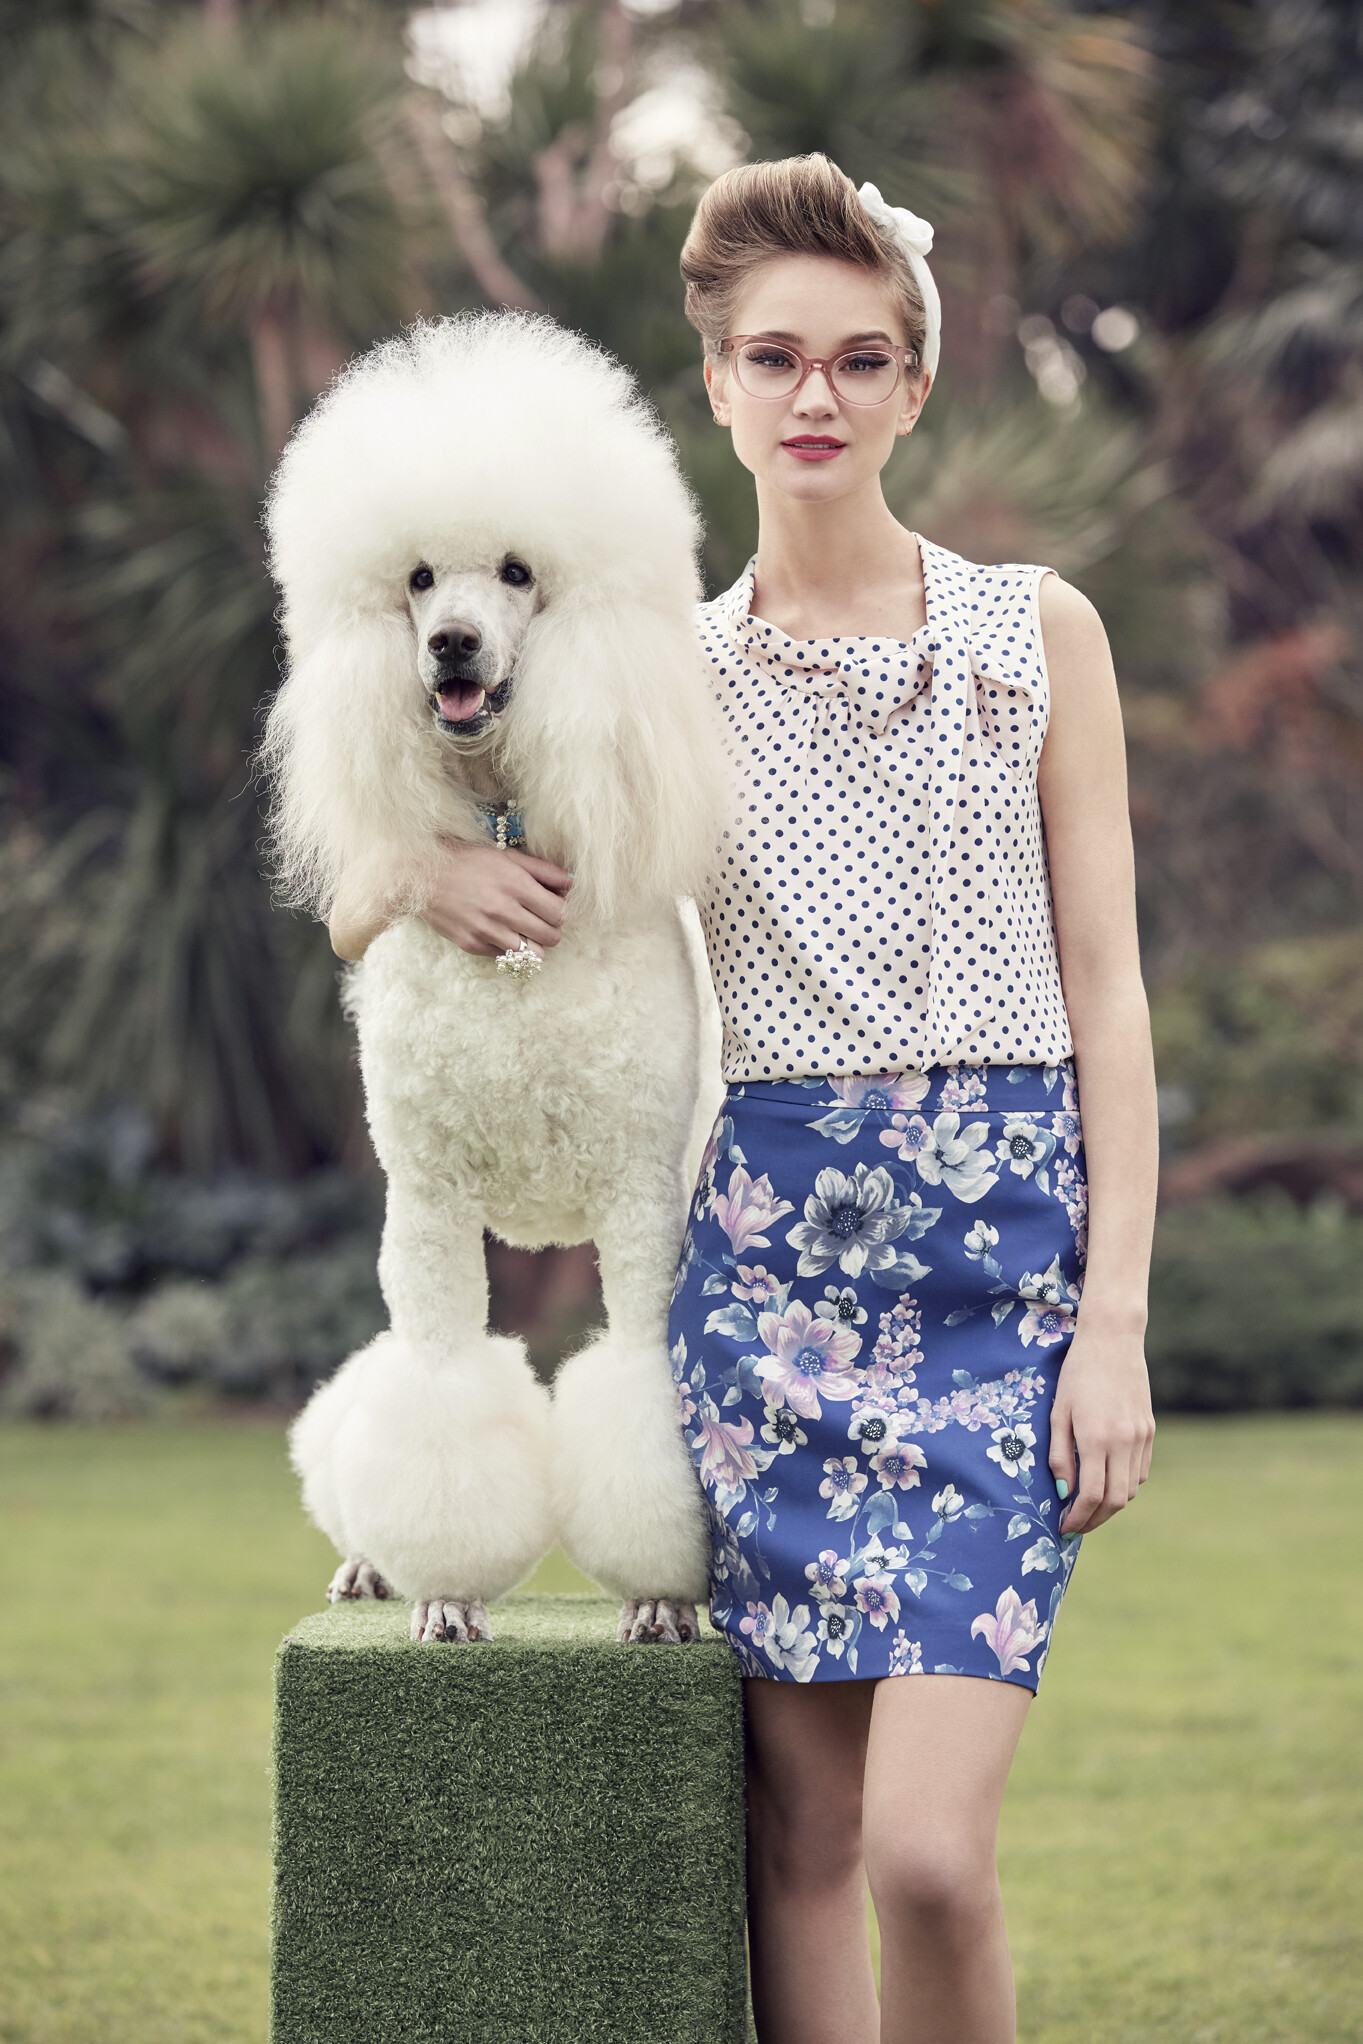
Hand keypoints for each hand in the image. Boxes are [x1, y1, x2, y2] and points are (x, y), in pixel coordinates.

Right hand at [419, 840, 573, 956]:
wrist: (421, 875)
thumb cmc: (467, 861)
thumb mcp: (507, 856)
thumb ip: (542, 870)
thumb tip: (571, 883)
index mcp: (514, 884)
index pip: (559, 913)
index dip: (561, 911)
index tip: (553, 907)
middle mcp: (502, 909)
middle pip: (550, 937)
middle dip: (551, 929)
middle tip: (541, 921)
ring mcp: (486, 930)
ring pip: (532, 954)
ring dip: (533, 944)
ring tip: (524, 931)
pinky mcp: (472, 945)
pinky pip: (506, 957)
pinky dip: (509, 948)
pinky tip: (500, 932)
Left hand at [1048, 1317, 1154, 1537]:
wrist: (1113, 1341)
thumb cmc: (1077, 1374)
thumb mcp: (1058, 1412)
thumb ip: (1060, 1455)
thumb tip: (1063, 1493)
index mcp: (1096, 1438)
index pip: (1091, 1495)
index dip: (1078, 1518)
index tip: (1063, 1527)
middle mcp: (1123, 1442)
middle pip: (1115, 1501)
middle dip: (1095, 1520)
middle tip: (1076, 1525)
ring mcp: (1140, 1437)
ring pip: (1130, 1489)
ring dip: (1110, 1505)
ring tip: (1088, 1506)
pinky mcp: (1149, 1430)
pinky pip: (1140, 1471)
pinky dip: (1124, 1485)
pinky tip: (1107, 1481)